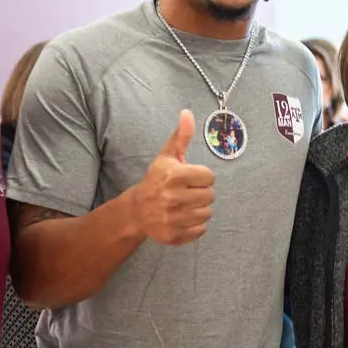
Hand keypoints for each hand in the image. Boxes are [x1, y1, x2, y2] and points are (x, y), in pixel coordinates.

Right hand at [132, 110, 215, 245]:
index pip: (209, 177)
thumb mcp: (167, 156)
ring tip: (186, 204)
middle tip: (188, 192)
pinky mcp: (173, 235)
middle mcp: (172, 198)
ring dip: (200, 209)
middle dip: (201, 193)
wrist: (137, 210)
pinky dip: (195, 225)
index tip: (190, 178)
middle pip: (210, 196)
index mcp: (174, 176)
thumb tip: (188, 113)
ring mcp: (172, 219)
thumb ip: (181, 136)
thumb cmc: (157, 180)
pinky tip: (183, 217)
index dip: (202, 176)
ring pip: (207, 213)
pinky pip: (200, 230)